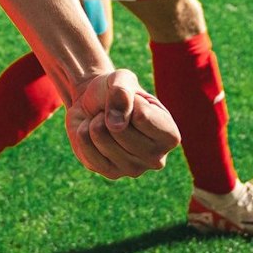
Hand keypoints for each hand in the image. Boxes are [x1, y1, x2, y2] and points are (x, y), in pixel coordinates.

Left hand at [64, 69, 180, 178]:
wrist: (94, 103)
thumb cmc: (116, 91)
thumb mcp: (122, 79)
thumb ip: (122, 91)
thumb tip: (115, 125)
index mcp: (170, 136)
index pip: (141, 116)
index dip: (128, 101)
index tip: (131, 101)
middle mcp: (156, 159)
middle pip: (118, 130)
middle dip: (108, 111)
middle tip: (114, 113)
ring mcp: (133, 170)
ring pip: (99, 135)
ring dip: (95, 120)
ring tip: (105, 122)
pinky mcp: (108, 173)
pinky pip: (84, 144)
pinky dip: (82, 130)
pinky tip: (94, 133)